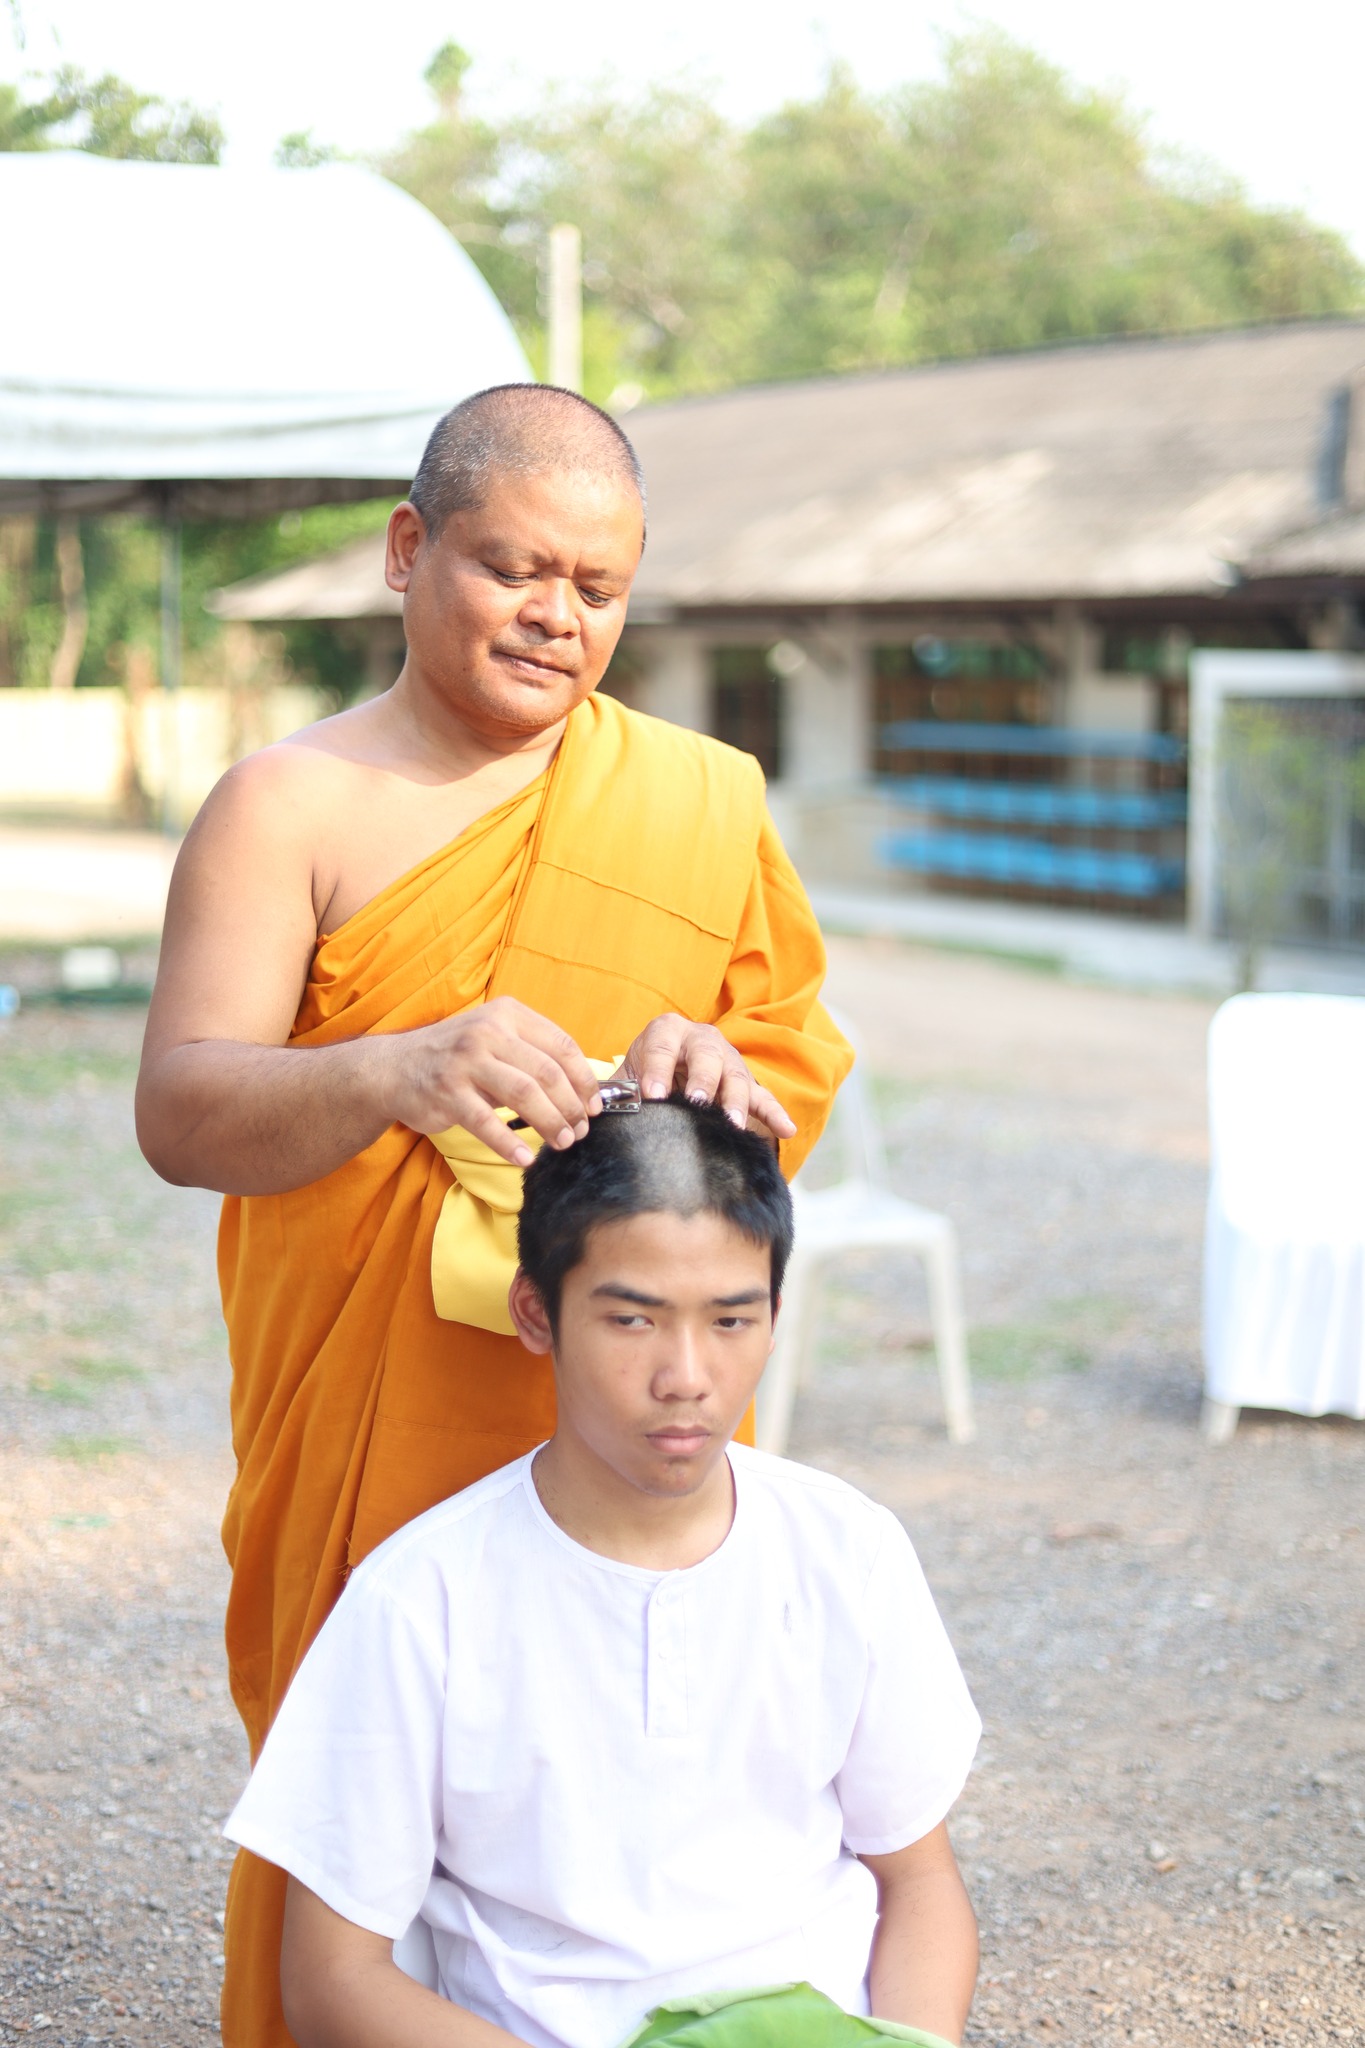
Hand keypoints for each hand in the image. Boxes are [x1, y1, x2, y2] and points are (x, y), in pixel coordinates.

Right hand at [374, 998, 603, 1166]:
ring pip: (524, 1095)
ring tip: (561, 1143)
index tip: (595, 1107)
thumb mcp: (495, 1038)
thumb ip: (532, 1054)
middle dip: (570, 1107)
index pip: (561, 1046)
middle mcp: (488, 1032)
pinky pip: (487, 1122)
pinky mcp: (447, 1092)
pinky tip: (525, 1158)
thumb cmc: (457, 1057)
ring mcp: (466, 1061)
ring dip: (549, 1124)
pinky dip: (510, 1144)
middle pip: (547, 1073)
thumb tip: (582, 1091)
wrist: (395, 1068)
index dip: (584, 1080)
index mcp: (508, 1014)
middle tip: (579, 1131)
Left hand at [621, 1014, 796, 1142]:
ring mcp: (728, 1060)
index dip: (656, 1071)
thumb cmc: (644, 1074)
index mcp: (667, 1031)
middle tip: (696, 1103)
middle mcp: (702, 1039)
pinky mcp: (746, 1082)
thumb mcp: (628, 1077)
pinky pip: (763, 1097)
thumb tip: (593, 1112)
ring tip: (732, 1124)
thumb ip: (613, 1092)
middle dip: (702, 1080)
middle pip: (706, 1056)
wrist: (668, 1068)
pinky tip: (786, 1129)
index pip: (661, 1048)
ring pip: (737, 1076)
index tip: (651, 1097)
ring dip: (735, 1100)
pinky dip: (774, 1113)